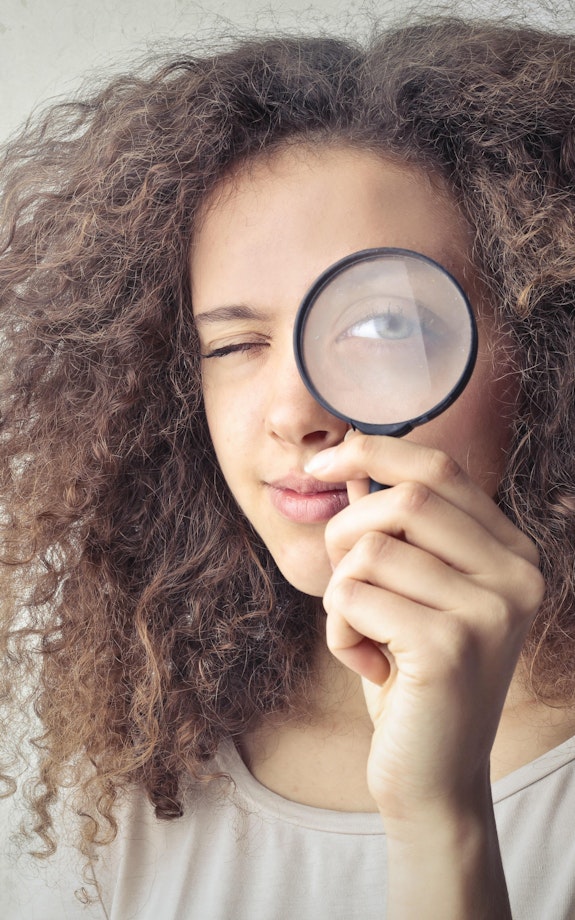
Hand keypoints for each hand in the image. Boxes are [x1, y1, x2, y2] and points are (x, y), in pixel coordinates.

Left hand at [306, 432, 543, 822]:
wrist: (434, 776)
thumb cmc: (414, 676)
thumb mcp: (408, 592)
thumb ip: (389, 528)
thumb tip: (350, 462)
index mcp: (512, 552)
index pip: (440, 469)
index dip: (372, 452)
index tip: (320, 465)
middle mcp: (515, 574)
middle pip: (403, 501)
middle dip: (345, 534)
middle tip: (344, 585)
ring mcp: (489, 610)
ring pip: (368, 550)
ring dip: (340, 594)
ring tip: (365, 637)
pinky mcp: (449, 646)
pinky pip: (352, 596)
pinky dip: (338, 630)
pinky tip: (368, 666)